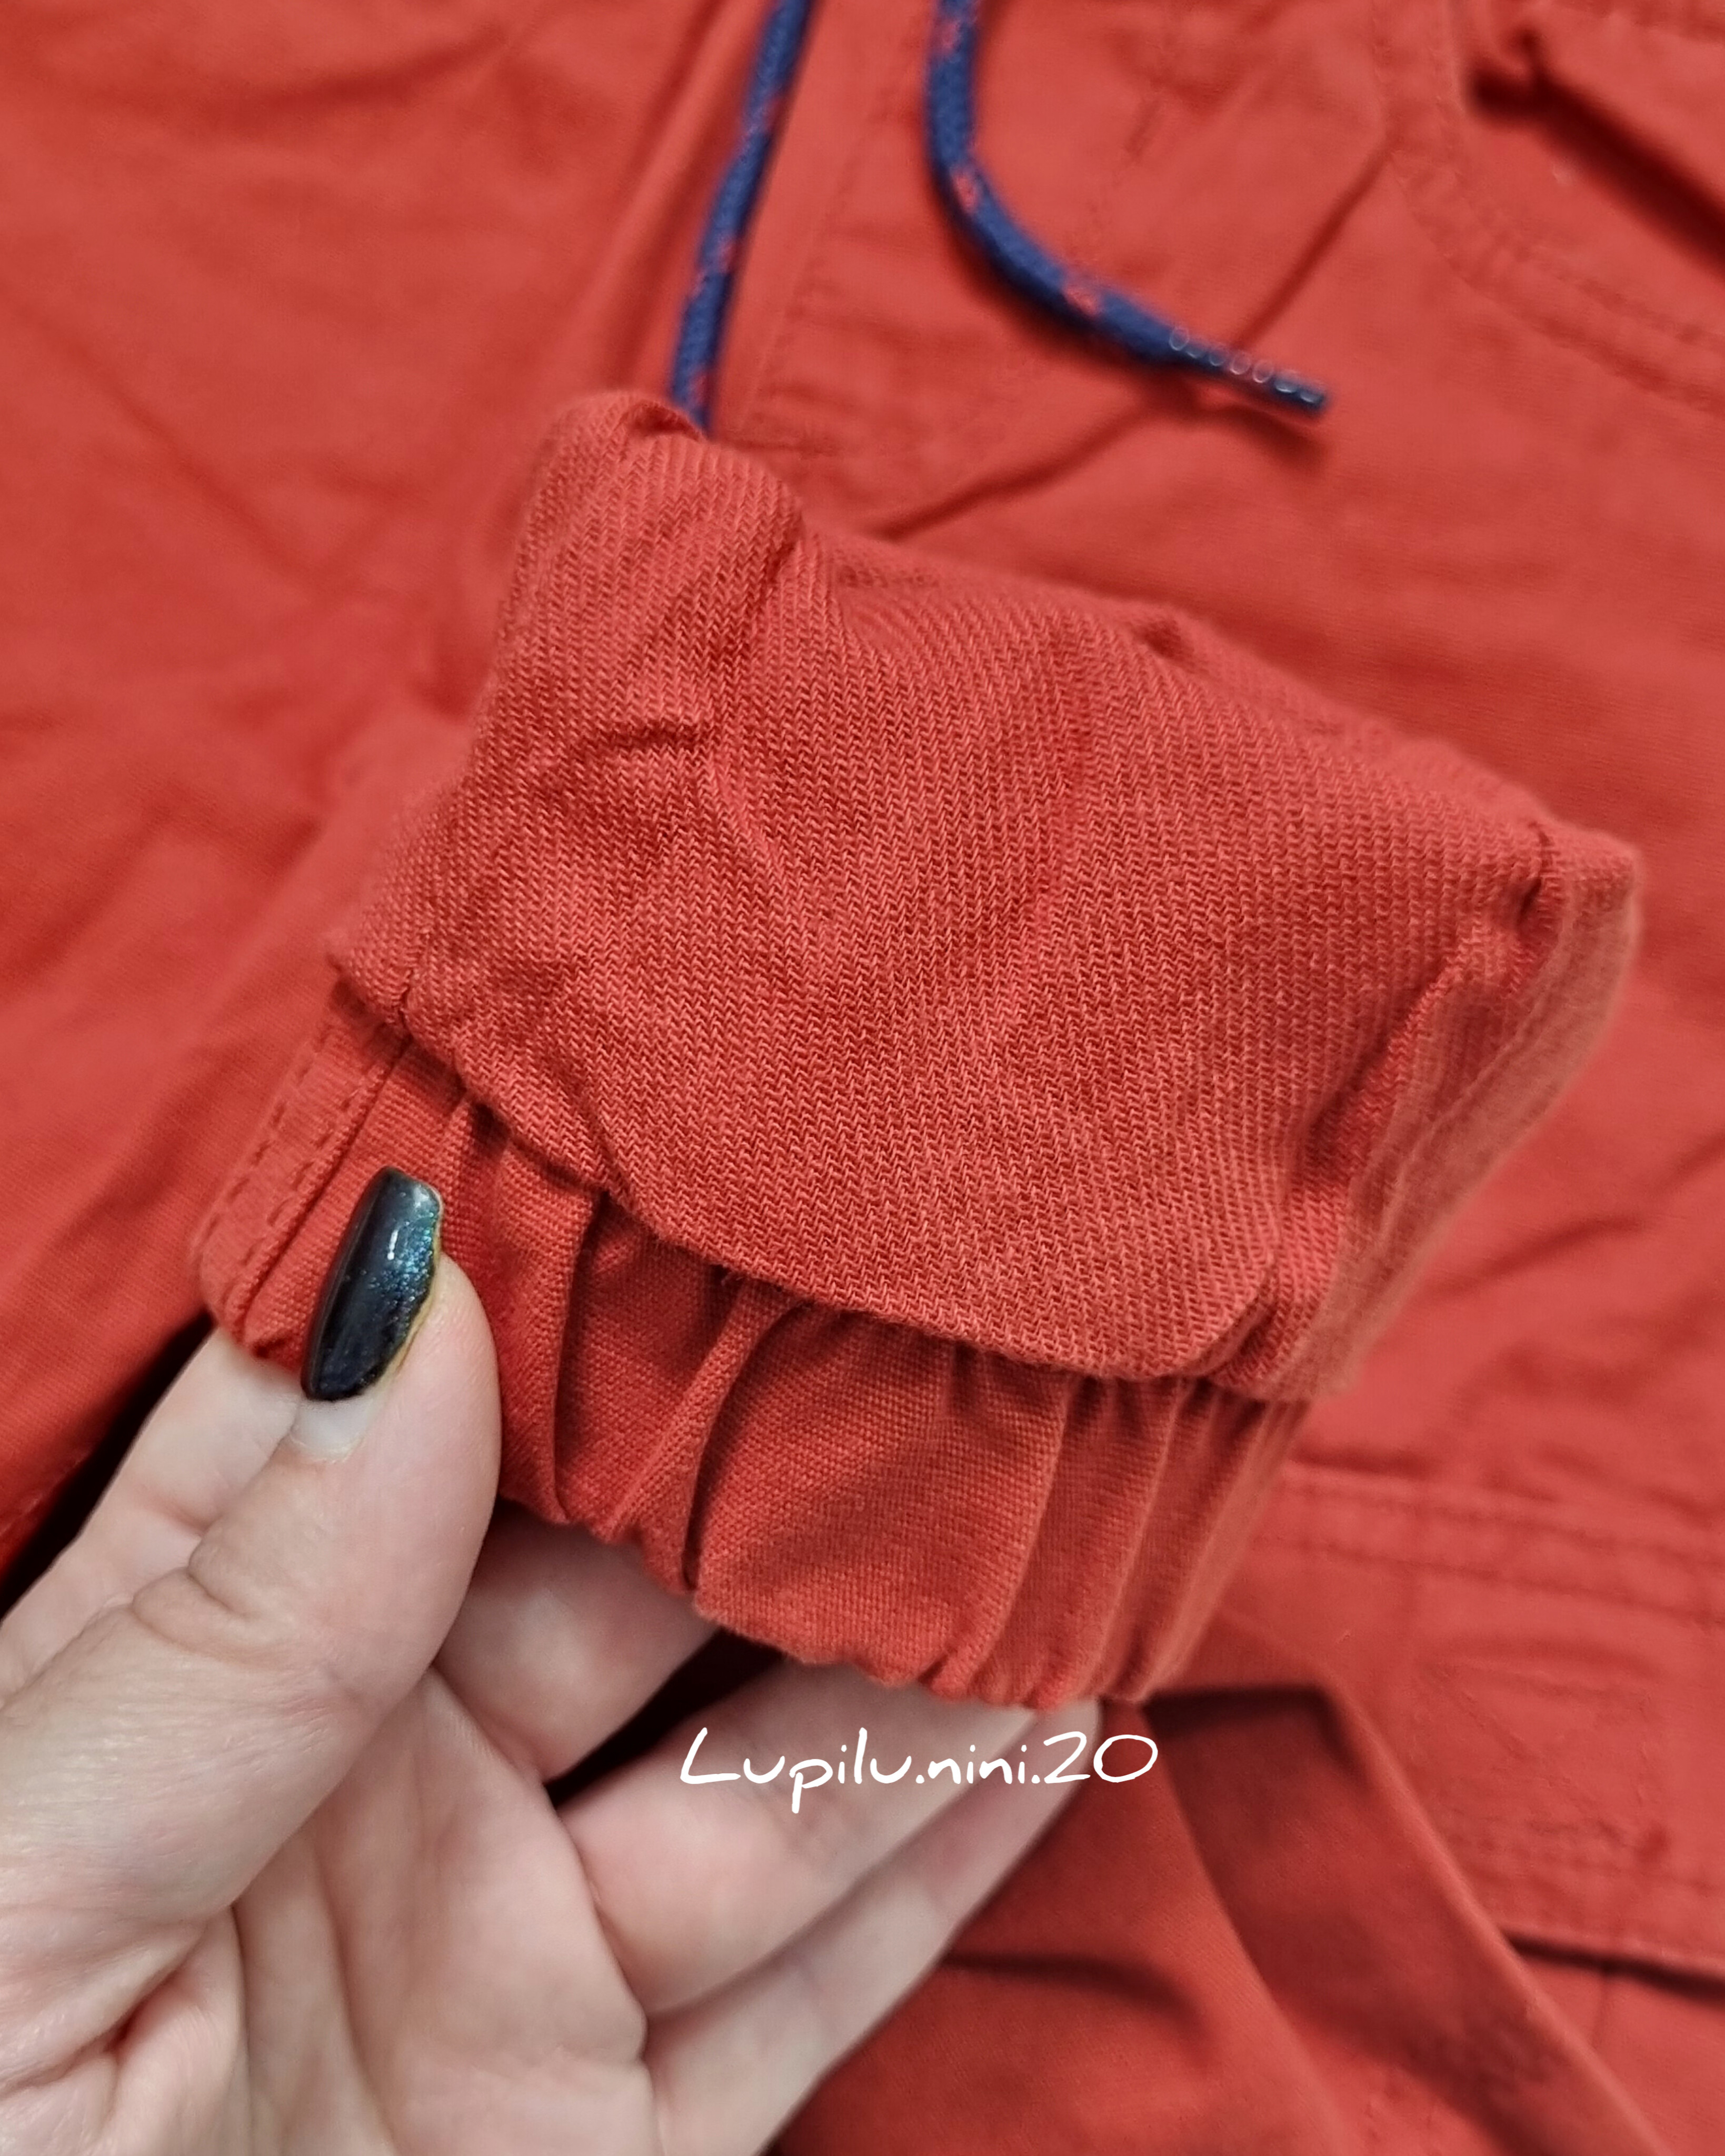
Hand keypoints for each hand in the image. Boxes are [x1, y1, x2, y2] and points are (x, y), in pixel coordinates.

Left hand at [0, 1182, 1093, 2153]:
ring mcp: (504, 1964)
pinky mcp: (597, 2141)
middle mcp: (379, 1795)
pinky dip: (938, 1869)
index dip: (531, 1289)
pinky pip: (805, 1992)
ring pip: (760, 1778)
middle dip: (773, 1459)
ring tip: (1068, 1499)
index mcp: (207, 1684)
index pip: (385, 1425)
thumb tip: (417, 1306)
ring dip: (915, 1655)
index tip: (689, 1162)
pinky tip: (1060, 1727)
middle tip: (939, 1313)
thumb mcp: (13, 1890)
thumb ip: (231, 1622)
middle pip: (624, 1586)